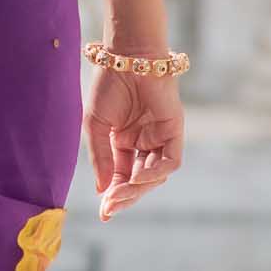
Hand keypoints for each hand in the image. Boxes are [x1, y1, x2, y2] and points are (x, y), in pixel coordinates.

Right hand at [85, 60, 184, 221]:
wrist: (126, 58)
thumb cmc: (108, 86)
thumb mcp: (96, 126)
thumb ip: (100, 158)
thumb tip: (102, 190)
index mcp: (124, 141)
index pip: (121, 175)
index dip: (113, 194)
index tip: (104, 213)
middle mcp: (145, 142)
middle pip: (139, 180)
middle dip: (125, 196)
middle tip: (110, 208)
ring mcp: (160, 138)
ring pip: (155, 175)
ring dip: (138, 188)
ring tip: (119, 194)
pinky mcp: (174, 131)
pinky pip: (170, 161)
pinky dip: (156, 173)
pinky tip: (138, 177)